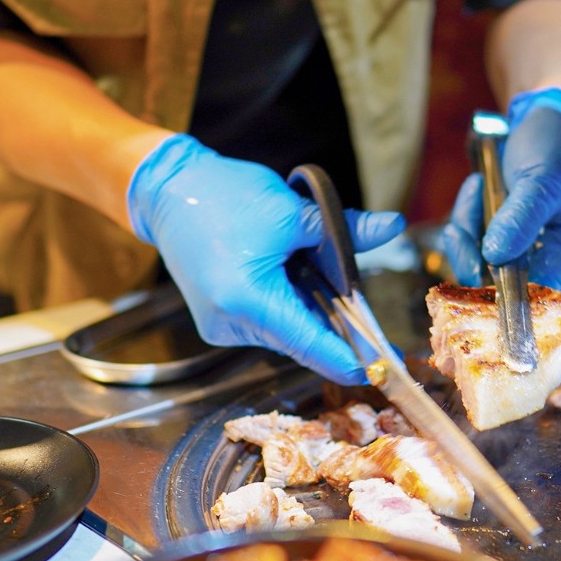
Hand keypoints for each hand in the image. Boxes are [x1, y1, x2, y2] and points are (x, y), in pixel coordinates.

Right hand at [127, 134, 404, 383]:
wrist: (168, 191)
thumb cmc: (225, 196)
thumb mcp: (292, 210)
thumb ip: (345, 229)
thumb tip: (393, 226)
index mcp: (246, 299)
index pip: (310, 343)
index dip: (348, 357)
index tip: (380, 369)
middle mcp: (229, 323)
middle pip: (300, 340)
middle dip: (335, 330)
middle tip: (370, 323)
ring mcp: (220, 326)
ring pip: (285, 332)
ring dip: (310, 314)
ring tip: (318, 278)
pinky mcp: (218, 321)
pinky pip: (266, 324)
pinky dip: (288, 308)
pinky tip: (293, 280)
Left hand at [442, 88, 560, 290]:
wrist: (544, 126)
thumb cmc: (555, 147)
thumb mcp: (542, 178)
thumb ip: (520, 218)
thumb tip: (495, 256)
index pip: (543, 288)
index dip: (505, 282)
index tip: (478, 254)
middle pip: (508, 283)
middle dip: (478, 245)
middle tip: (475, 198)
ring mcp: (536, 260)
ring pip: (484, 269)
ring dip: (469, 228)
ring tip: (479, 186)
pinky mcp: (511, 253)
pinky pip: (476, 254)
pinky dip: (468, 225)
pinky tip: (478, 192)